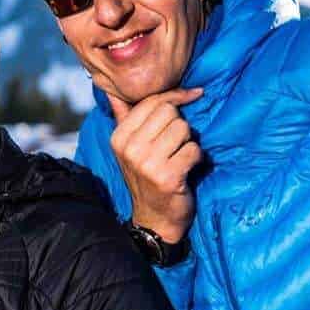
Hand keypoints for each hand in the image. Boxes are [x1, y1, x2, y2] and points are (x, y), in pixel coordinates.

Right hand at [106, 88, 203, 243]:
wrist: (155, 218)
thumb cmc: (147, 177)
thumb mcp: (129, 148)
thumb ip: (123, 117)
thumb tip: (112, 91)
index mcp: (119, 138)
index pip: (151, 102)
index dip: (175, 96)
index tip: (192, 94)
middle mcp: (130, 149)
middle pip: (170, 113)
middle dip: (179, 125)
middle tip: (174, 145)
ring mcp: (148, 164)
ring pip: (183, 129)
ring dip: (188, 142)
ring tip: (178, 157)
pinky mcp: (168, 177)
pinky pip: (194, 150)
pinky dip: (196, 158)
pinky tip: (186, 169)